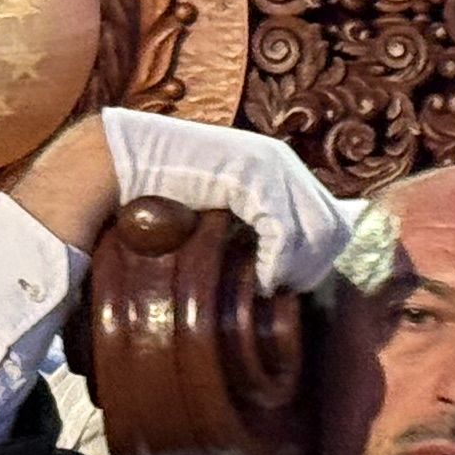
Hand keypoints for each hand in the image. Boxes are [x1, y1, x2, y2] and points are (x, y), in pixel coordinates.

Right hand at [96, 111, 351, 292]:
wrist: (118, 165)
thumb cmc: (164, 198)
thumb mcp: (225, 215)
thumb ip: (259, 231)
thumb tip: (290, 276)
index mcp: (283, 170)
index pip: (335, 219)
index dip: (317, 260)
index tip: (287, 287)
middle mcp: (283, 162)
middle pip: (336, 228)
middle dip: (312, 267)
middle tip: (276, 292)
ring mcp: (268, 163)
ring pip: (317, 232)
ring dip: (293, 269)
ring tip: (263, 289)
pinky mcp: (247, 174)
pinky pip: (282, 231)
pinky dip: (274, 264)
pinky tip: (256, 282)